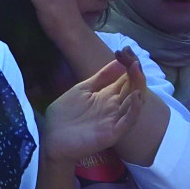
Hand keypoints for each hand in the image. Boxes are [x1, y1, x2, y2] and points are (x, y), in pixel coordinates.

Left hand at [40, 48, 141, 163]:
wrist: (51, 137)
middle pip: (133, 89)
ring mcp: (115, 120)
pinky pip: (128, 121)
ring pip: (134, 104)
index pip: (126, 79)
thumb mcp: (82, 89)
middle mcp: (115, 107)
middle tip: (133, 58)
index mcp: (108, 96)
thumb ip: (101, 77)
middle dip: (136, 73)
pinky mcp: (112, 133)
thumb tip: (118, 60)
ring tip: (137, 71)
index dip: (129, 65)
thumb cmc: (65, 115)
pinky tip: (135, 95)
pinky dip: (134, 109)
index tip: (127, 50)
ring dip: (138, 87)